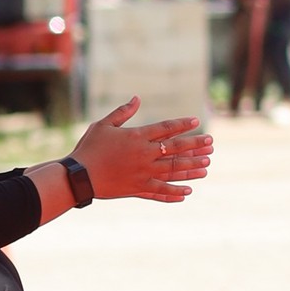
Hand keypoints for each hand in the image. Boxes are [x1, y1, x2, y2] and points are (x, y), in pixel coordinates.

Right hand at [71, 98, 214, 204]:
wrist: (78, 176)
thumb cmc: (88, 148)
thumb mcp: (103, 125)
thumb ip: (123, 112)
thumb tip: (137, 98)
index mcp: (137, 137)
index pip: (166, 128)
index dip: (182, 124)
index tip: (197, 122)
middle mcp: (144, 154)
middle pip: (175, 149)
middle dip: (195, 145)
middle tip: (211, 144)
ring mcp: (143, 173)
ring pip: (173, 170)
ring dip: (191, 168)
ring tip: (207, 165)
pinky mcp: (138, 188)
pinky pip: (160, 191)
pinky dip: (174, 192)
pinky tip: (188, 192)